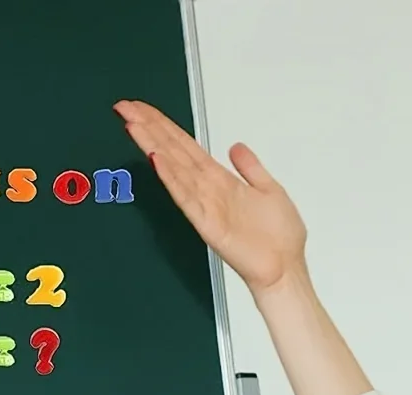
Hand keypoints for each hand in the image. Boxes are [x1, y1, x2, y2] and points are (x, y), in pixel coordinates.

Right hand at [113, 99, 307, 293]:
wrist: (286, 270)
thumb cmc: (281, 240)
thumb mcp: (271, 190)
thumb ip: (251, 168)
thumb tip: (236, 147)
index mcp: (221, 180)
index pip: (185, 146)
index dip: (164, 125)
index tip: (142, 108)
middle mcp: (209, 190)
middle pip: (173, 152)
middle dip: (149, 128)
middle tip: (124, 107)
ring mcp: (206, 206)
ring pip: (174, 169)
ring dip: (153, 146)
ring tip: (132, 125)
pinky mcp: (209, 225)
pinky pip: (186, 198)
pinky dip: (172, 179)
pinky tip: (157, 160)